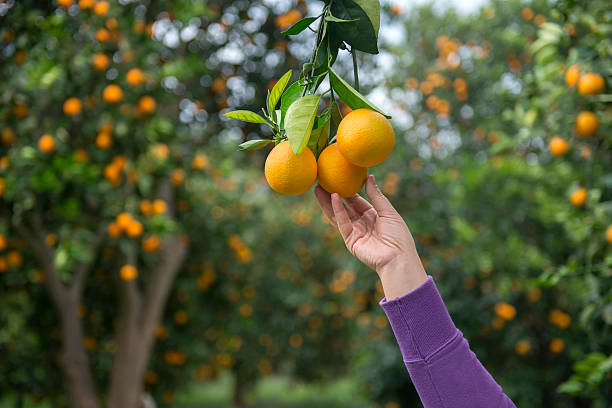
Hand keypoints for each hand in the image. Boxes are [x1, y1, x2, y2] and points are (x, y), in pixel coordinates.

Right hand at [314, 175, 426, 298]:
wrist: (398, 258)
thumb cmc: (398, 236)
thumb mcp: (388, 211)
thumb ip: (376, 195)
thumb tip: (369, 176)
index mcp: (373, 216)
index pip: (357, 200)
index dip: (348, 189)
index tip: (339, 177)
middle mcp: (362, 223)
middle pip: (344, 206)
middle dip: (333, 194)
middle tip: (322, 181)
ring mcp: (355, 232)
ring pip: (338, 214)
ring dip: (328, 202)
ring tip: (318, 188)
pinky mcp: (350, 240)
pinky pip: (342, 222)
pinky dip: (337, 210)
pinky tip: (333, 197)